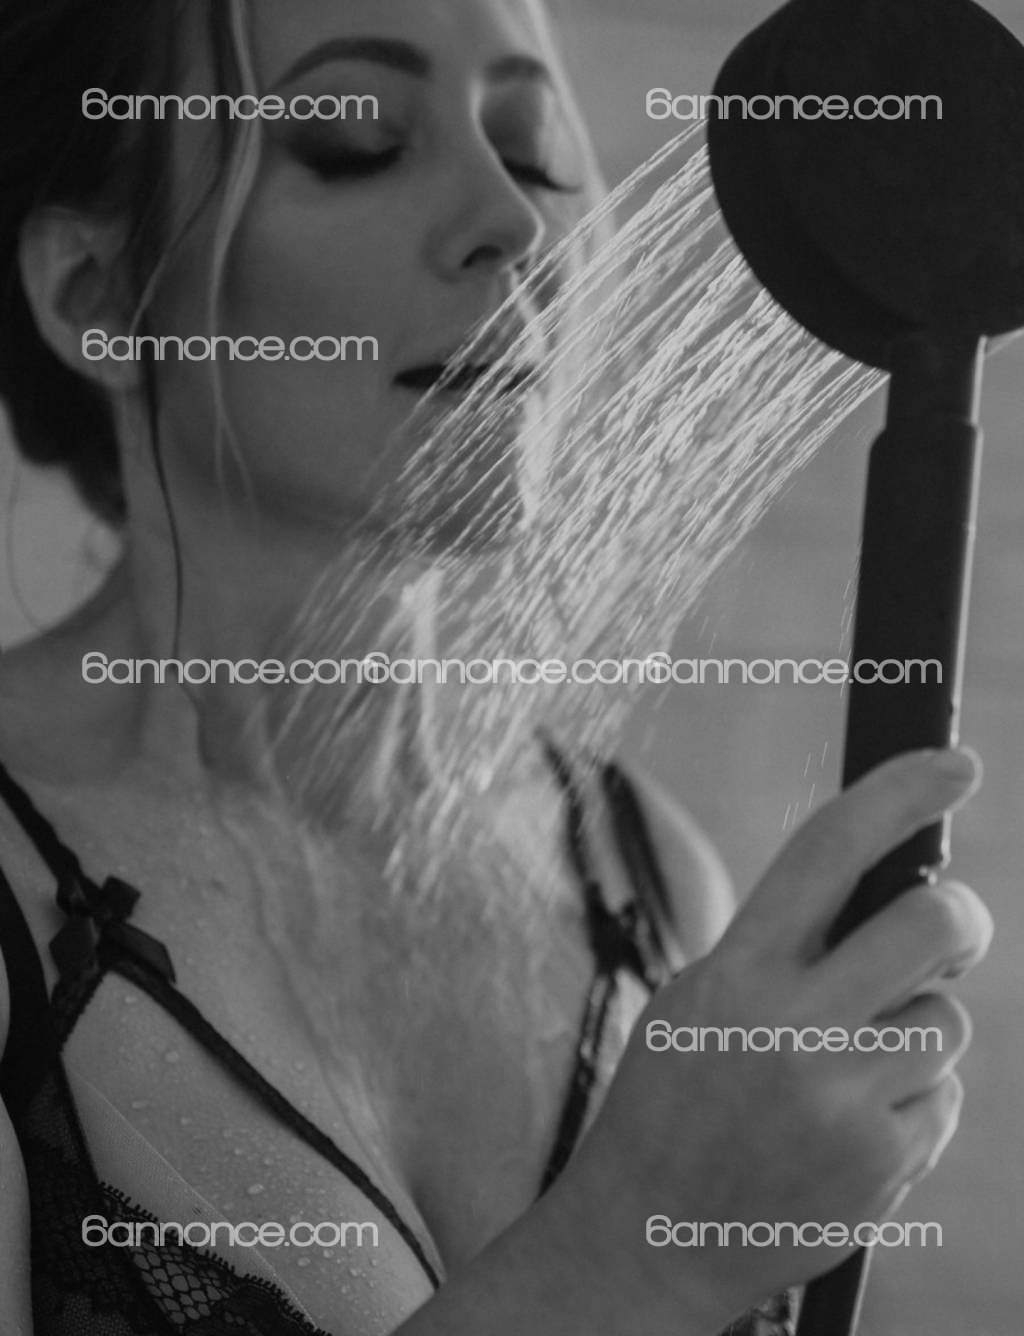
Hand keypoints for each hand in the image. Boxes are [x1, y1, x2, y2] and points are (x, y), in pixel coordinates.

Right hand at [546, 748, 990, 1330]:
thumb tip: (895, 907)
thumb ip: (786, 952)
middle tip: (951, 930)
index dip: (899, 793)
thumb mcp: (700, 1004)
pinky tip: (845, 1132)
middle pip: (932, 926)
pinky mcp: (880, 1164)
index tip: (956, 764)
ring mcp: (840, 1100)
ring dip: (915, 1037)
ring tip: (844, 1076)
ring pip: (945, 1022)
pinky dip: (910, 1106)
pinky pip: (943, 1099)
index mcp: (734, 972)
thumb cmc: (672, 1104)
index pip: (827, 849)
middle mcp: (790, 1027)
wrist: (644, 1240)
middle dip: (960, 920)